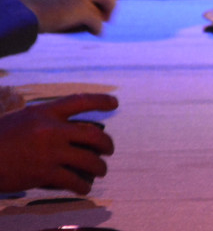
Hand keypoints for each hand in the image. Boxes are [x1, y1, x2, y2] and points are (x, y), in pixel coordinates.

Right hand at [0, 93, 117, 193]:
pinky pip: (74, 180)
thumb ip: (46, 121)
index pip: (80, 101)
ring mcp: (49, 152)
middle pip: (93, 134)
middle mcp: (51, 129)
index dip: (101, 101)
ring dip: (99, 167)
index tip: (115, 103)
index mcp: (45, 112)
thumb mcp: (22, 120)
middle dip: (107, 144)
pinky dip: (83, 185)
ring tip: (100, 170)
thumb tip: (72, 130)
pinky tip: (84, 187)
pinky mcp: (44, 173)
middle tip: (109, 150)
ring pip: (89, 160)